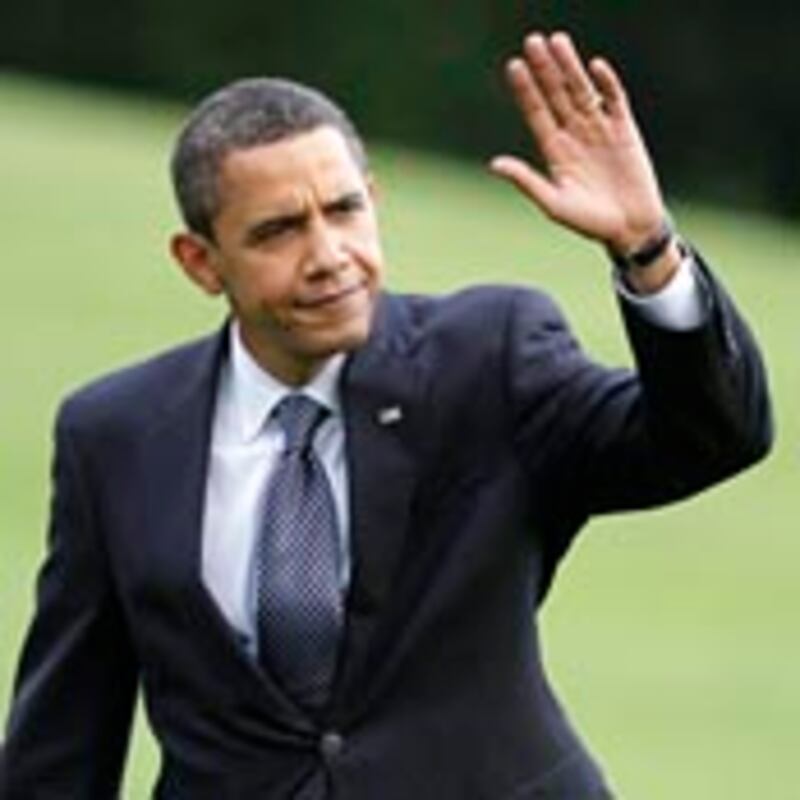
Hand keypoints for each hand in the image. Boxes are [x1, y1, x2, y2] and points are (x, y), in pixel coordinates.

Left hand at [490, 31, 667, 256]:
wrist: (629, 228)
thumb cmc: (589, 222)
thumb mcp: (553, 203)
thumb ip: (526, 181)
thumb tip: (494, 164)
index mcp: (554, 151)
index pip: (536, 113)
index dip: (525, 90)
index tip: (514, 66)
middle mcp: (574, 135)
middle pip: (556, 95)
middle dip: (544, 69)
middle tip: (533, 42)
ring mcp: (599, 129)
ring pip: (581, 91)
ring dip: (570, 67)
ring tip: (557, 41)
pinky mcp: (624, 130)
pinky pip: (614, 100)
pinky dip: (606, 84)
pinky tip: (595, 67)